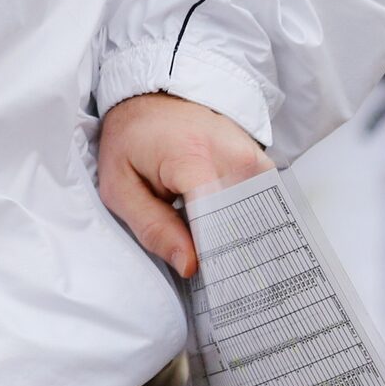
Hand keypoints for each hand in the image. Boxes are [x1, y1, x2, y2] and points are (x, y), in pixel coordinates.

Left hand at [94, 92, 269, 276]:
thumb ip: (152, 228)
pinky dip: (250, 226)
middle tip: (221, 286)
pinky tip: (235, 239)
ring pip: (260, 219)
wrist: (153, 97)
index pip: (218, 221)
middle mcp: (232, 155)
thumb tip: (190, 266)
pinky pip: (264, 205)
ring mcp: (252, 156)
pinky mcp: (261, 163)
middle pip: (245, 224)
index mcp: (191, 157)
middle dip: (233, 259)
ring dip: (244, 244)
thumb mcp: (119, 185)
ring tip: (227, 264)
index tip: (214, 288)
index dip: (215, 259)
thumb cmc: (132, 140)